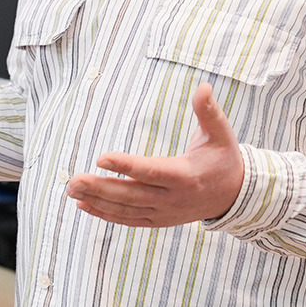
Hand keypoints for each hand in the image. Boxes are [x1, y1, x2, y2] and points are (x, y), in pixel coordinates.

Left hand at [65, 82, 243, 226]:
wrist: (233, 196)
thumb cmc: (224, 158)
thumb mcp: (221, 134)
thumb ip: (209, 111)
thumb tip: (203, 86)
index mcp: (186, 176)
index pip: (151, 171)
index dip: (126, 165)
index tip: (101, 157)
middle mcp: (173, 198)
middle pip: (131, 194)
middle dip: (100, 187)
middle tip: (73, 180)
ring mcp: (164, 212)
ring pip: (125, 209)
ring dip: (97, 200)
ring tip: (72, 189)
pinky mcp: (158, 219)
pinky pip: (128, 220)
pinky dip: (105, 214)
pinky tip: (84, 204)